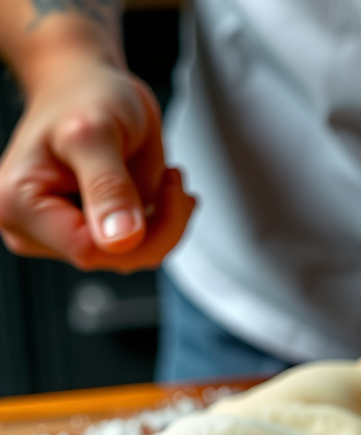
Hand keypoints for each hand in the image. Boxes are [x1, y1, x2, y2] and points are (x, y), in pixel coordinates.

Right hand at [0, 57, 193, 271]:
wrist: (89, 85)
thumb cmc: (85, 96)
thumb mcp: (97, 132)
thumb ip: (108, 186)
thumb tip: (119, 240)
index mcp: (19, 204)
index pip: (91, 251)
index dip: (142, 232)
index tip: (171, 189)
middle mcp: (33, 227)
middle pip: (116, 258)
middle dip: (160, 227)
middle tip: (175, 182)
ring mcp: (61, 234)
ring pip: (133, 257)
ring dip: (166, 224)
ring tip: (171, 182)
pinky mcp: (88, 234)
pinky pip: (139, 248)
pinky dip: (164, 224)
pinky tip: (168, 195)